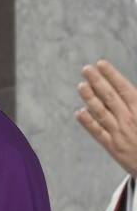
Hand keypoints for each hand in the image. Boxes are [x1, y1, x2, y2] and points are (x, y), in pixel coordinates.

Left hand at [77, 60, 136, 175]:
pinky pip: (98, 132)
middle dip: (97, 81)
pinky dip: (88, 122)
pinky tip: (79, 112)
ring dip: (90, 98)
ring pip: (101, 112)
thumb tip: (127, 89)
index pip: (124, 88)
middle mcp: (129, 119)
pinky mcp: (112, 146)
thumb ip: (136, 100)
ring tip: (81, 86)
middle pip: (110, 97)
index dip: (112, 75)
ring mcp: (119, 133)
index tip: (101, 63)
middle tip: (86, 69)